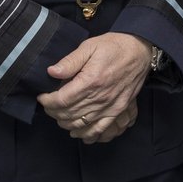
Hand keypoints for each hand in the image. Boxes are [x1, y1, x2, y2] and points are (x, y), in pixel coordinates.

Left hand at [37, 33, 151, 143]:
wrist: (140, 51)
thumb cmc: (114, 46)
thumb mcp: (90, 46)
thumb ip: (70, 61)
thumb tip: (51, 72)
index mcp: (91, 81)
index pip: (62, 100)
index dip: (48, 101)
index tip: (42, 96)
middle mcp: (100, 97)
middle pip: (68, 114)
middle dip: (53, 112)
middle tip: (49, 105)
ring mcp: (109, 106)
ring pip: (80, 124)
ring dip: (65, 123)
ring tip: (59, 115)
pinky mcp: (117, 110)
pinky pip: (99, 129)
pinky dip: (85, 134)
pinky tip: (76, 131)